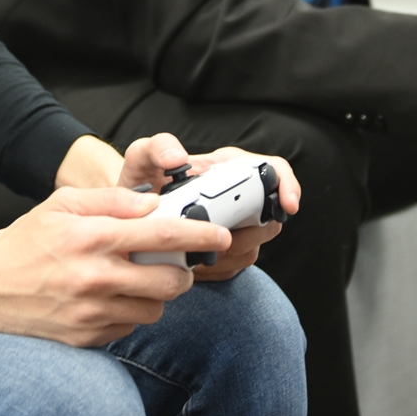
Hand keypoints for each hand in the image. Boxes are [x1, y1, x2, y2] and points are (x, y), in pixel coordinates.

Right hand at [0, 186, 229, 345]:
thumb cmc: (26, 242)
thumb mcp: (63, 205)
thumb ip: (110, 200)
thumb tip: (152, 204)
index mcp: (92, 237)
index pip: (161, 234)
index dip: (198, 234)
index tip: (220, 234)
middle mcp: (95, 277)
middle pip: (169, 281)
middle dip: (182, 271)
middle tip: (176, 262)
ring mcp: (91, 313)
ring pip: (154, 309)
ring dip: (156, 294)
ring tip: (136, 279)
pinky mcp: (86, 338)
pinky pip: (130, 328)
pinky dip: (130, 313)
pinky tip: (111, 298)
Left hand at [118, 134, 301, 281]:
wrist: (129, 219)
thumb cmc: (140, 183)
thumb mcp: (142, 156)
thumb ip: (157, 147)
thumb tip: (177, 158)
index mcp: (226, 167)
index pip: (273, 169)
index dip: (287, 185)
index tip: (288, 205)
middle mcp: (237, 196)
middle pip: (269, 216)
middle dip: (247, 232)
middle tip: (216, 236)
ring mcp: (235, 225)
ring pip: (252, 246)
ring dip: (226, 253)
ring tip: (195, 249)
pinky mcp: (226, 252)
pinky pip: (235, 266)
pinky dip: (215, 268)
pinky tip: (193, 262)